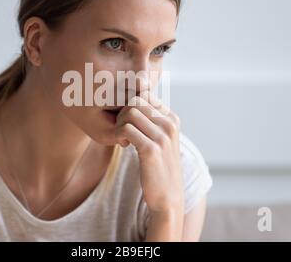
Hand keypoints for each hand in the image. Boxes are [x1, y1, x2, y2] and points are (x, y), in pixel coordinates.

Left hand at [114, 92, 184, 214]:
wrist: (168, 195)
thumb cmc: (159, 165)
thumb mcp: (160, 138)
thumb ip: (151, 119)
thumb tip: (133, 99)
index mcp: (172, 118)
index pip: (145, 94)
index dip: (129, 104)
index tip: (126, 121)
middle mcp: (169, 124)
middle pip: (135, 100)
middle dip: (122, 112)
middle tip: (121, 129)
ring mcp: (162, 137)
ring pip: (129, 112)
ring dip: (119, 124)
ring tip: (122, 137)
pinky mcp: (151, 150)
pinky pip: (126, 129)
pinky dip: (118, 135)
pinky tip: (123, 145)